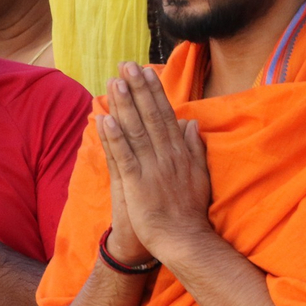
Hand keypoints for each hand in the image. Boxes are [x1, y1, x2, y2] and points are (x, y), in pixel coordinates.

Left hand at [99, 62, 211, 253]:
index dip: (154, 92)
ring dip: (125, 106)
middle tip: (126, 65)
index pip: (165, 115)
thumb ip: (195, 147)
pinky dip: (115, 139)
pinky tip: (106, 120)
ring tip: (115, 83)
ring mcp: (152, 169)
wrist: (184, 239)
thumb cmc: (190, 210)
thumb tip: (191, 123)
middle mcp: (167, 155)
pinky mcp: (137, 184)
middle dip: (138, 89)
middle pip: (150, 116)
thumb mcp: (200, 174)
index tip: (146, 71)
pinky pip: (123, 157)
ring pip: (136, 131)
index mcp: (181, 152)